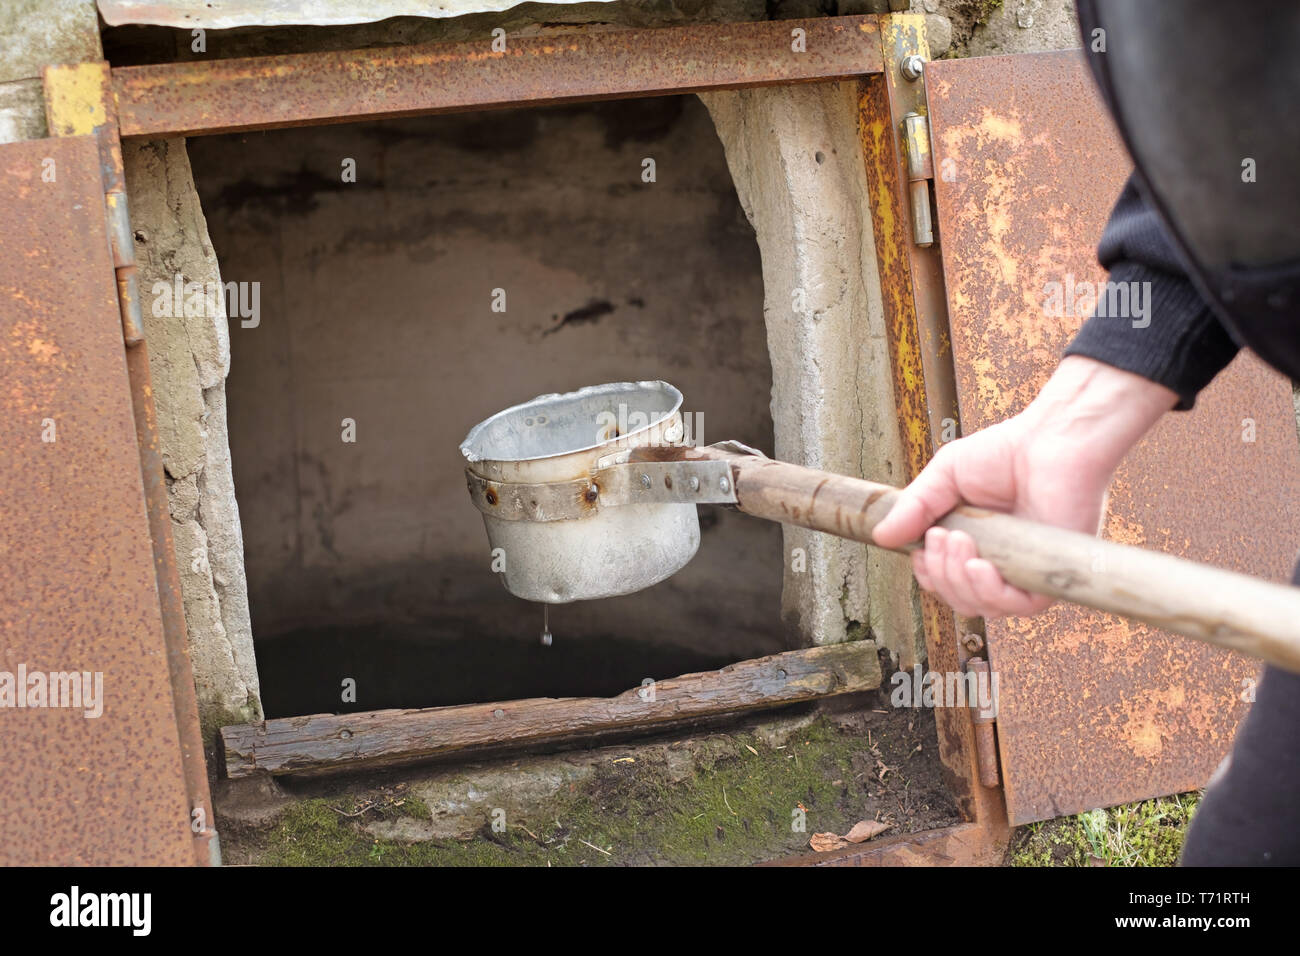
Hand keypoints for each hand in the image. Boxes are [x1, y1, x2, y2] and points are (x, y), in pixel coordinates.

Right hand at [871, 357, 1176, 619]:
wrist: (1052, 441)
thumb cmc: (1005, 453)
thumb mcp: (943, 478)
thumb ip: (914, 508)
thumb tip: (881, 537)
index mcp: (975, 545)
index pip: (942, 580)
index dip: (928, 571)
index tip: (924, 541)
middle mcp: (1000, 564)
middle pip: (958, 599)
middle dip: (940, 573)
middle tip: (943, 537)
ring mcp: (1025, 572)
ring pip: (982, 607)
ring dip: (958, 580)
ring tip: (960, 542)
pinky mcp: (1051, 577)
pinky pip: (1017, 607)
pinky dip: (990, 592)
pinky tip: (978, 565)